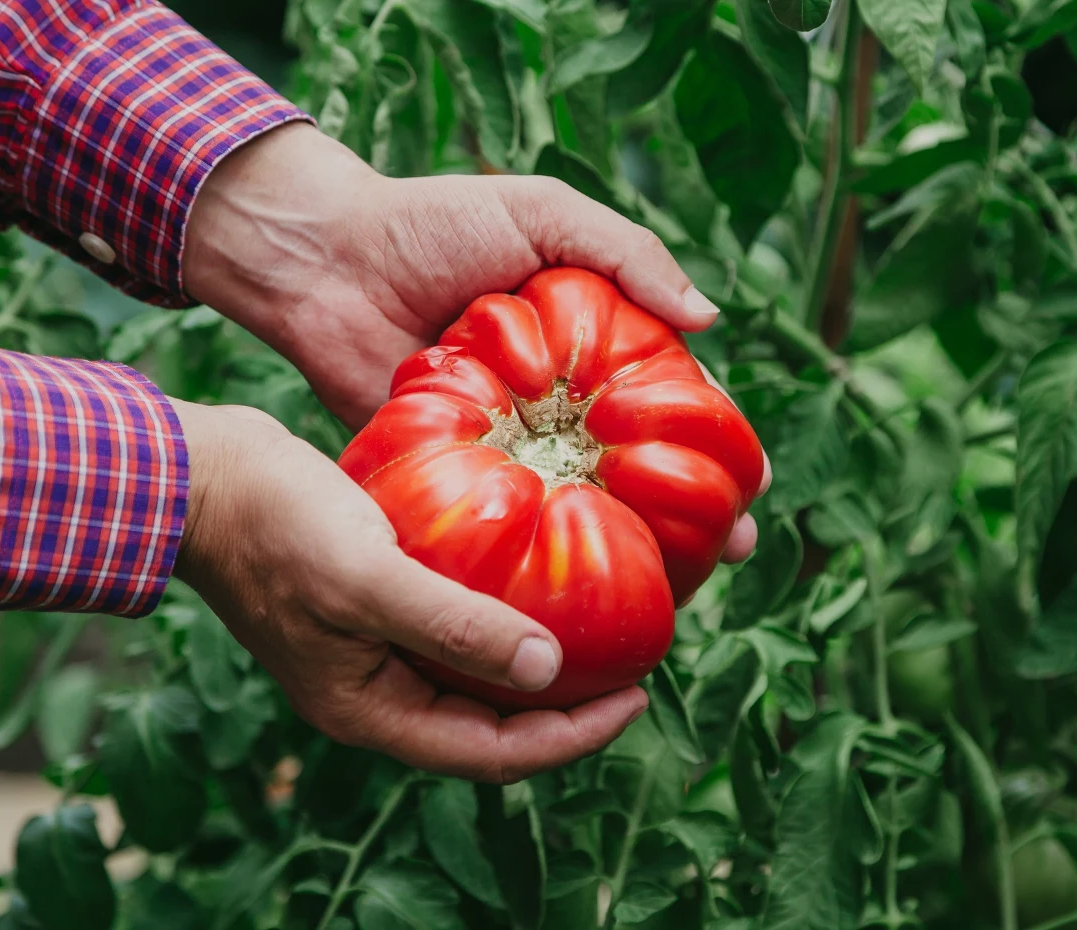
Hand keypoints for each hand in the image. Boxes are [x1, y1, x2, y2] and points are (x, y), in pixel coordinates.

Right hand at [169, 398, 649, 781]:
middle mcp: (375, 693)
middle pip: (488, 726)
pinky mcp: (371, 606)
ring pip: (471, 678)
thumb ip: (454, 626)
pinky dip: (496, 617)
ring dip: (532, 661)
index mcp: (371, 710)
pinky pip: (450, 628)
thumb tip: (547, 669)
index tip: (636, 695)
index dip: (571, 735)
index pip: (492, 752)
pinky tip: (533, 581)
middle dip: (562, 706)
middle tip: (629, 666)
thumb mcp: (368, 578)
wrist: (200, 476)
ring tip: (596, 629)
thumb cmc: (276, 525)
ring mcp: (370, 651)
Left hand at [184, 122, 769, 561]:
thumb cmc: (431, 223)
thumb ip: (625, 255)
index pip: (664, 396)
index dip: (713, 437)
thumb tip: (709, 317)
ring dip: (631, 541)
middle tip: (734, 550)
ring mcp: (504, 441)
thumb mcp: (540, 213)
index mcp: (583, 340)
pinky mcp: (452, 471)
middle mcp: (550, 399)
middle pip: (634, 462)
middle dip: (691, 511)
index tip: (754, 482)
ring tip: (683, 582)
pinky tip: (584, 586)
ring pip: (578, 500)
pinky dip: (541, 550)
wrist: (323, 260)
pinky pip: (504, 514)